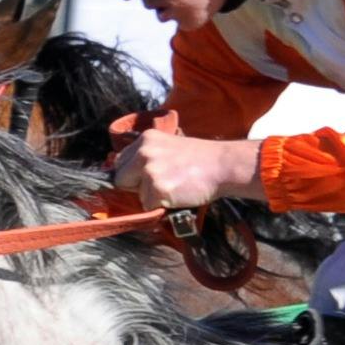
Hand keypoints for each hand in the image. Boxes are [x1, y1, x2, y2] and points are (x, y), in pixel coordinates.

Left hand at [110, 129, 263, 213]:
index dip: (132, 173)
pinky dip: (161, 205)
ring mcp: (150, 171)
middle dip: (135, 186)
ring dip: (151, 196)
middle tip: (161, 183)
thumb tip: (121, 174)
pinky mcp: (158, 189)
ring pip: (136, 194)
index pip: (120, 162)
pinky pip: (148, 206)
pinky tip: (178, 194)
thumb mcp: (168, 147)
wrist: (223, 166)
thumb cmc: (199, 159)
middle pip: (120, 179)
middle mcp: (144, 152)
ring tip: (174, 186)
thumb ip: (146, 156)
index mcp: (146, 139)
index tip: (148, 175)